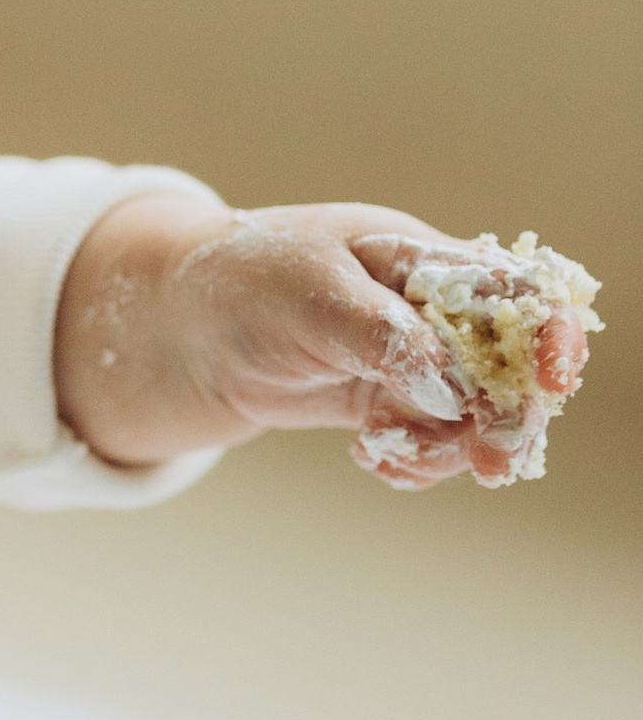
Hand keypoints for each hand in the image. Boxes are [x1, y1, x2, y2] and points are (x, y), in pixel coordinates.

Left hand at [54, 195, 535, 486]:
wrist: (166, 327)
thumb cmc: (236, 282)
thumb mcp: (306, 292)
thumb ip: (380, 333)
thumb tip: (447, 383)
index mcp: (418, 259)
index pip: (511, 290)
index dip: (545, 328)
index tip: (553, 374)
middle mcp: (423, 310)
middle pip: (504, 364)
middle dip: (507, 411)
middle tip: (491, 458)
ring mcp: (403, 360)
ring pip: (468, 413)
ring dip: (456, 445)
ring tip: (399, 457)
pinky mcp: (376, 403)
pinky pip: (424, 440)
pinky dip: (414, 459)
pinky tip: (376, 461)